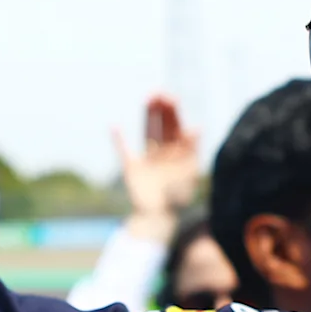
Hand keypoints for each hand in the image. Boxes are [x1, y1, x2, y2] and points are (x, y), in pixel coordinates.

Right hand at [113, 95, 201, 225]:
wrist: (159, 218)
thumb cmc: (178, 198)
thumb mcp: (188, 172)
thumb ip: (190, 150)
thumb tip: (196, 127)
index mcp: (179, 153)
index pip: (177, 127)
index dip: (174, 112)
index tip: (170, 98)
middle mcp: (164, 153)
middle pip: (163, 126)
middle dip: (162, 109)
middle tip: (158, 93)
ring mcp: (148, 159)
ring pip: (148, 132)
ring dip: (147, 116)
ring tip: (148, 98)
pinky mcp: (133, 168)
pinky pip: (124, 151)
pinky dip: (119, 139)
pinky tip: (114, 125)